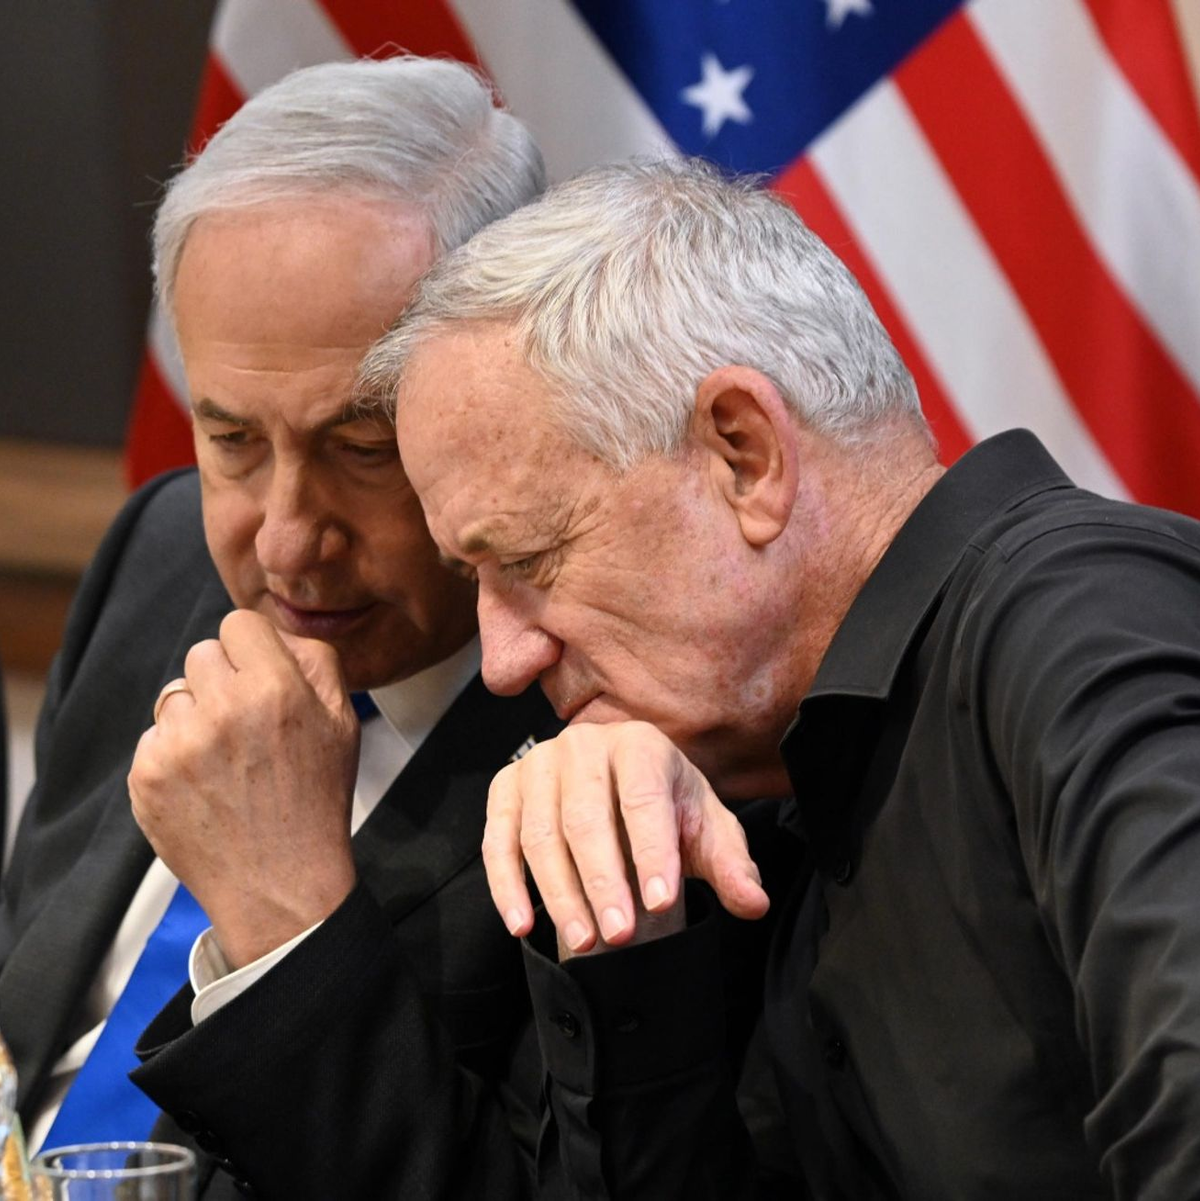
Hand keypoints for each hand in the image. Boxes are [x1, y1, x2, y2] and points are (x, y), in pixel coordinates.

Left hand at [129, 610, 359, 967]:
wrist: (281, 884)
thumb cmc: (316, 800)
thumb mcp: (343, 723)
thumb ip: (317, 662)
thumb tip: (276, 635)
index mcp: (275, 688)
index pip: (238, 625)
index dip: (252, 649)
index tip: (259, 675)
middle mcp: (222, 708)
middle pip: (201, 654)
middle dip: (222, 681)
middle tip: (245, 723)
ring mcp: (177, 744)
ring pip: (173, 696)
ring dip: (195, 717)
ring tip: (225, 759)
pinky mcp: (146, 776)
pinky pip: (152, 738)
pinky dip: (173, 756)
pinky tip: (204, 785)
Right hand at [483, 721, 768, 955]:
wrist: (620, 786)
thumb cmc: (666, 810)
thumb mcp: (705, 832)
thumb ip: (730, 866)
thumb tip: (753, 903)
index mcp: (640, 745)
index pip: (643, 798)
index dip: (651, 851)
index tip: (660, 902)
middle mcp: (584, 745)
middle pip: (586, 817)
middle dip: (602, 881)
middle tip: (621, 935)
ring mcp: (538, 764)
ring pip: (540, 834)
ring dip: (559, 893)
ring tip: (584, 942)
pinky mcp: (505, 788)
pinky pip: (497, 840)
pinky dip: (506, 885)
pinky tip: (522, 924)